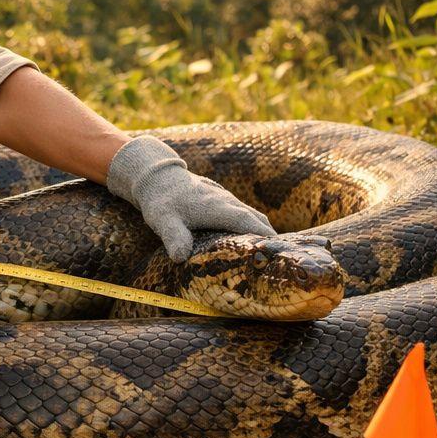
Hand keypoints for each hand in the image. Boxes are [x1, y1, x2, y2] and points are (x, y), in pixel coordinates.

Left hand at [106, 136, 275, 259]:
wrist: (156, 175)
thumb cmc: (160, 201)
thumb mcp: (163, 221)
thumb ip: (174, 238)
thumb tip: (180, 258)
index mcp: (219, 208)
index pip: (250, 225)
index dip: (265, 239)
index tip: (279, 256)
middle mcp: (228, 202)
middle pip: (258, 220)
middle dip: (271, 238)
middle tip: (280, 262)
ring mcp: (226, 199)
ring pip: (253, 215)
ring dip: (263, 231)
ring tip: (270, 254)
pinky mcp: (221, 200)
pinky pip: (245, 213)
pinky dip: (253, 225)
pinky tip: (249, 240)